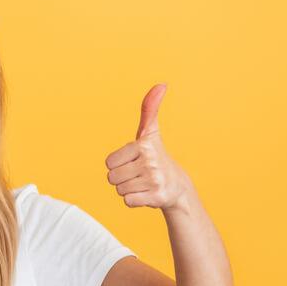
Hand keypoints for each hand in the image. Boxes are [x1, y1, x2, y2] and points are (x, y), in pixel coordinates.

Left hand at [104, 84, 194, 212]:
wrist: (177, 186)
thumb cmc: (157, 157)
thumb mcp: (150, 132)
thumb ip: (149, 109)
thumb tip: (161, 84)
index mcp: (144, 145)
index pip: (108, 162)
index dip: (118, 164)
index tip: (134, 160)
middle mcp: (150, 162)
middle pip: (111, 177)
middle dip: (122, 178)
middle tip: (138, 174)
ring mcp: (154, 180)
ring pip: (119, 189)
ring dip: (128, 189)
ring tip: (143, 183)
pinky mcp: (156, 197)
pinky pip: (127, 201)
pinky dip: (134, 200)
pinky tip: (146, 194)